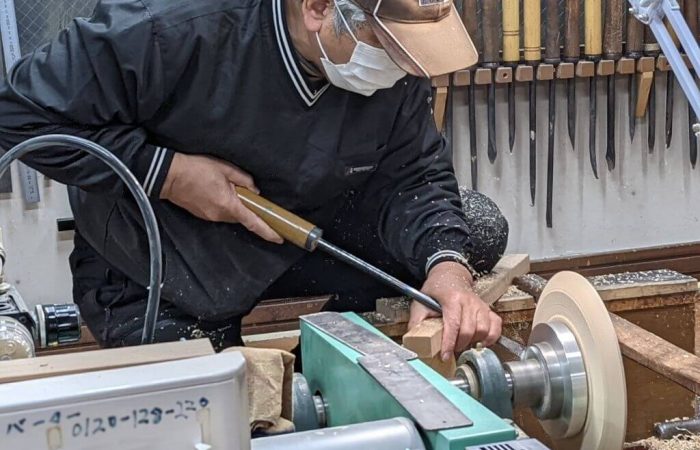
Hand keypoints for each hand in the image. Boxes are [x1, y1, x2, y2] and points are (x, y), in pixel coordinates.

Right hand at [160, 153, 282, 243]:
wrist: (169, 176)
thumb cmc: (196, 169)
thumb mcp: (224, 168)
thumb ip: (244, 180)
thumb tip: (255, 191)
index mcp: (229, 204)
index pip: (253, 222)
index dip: (268, 231)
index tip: (279, 238)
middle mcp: (220, 215)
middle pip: (242, 218)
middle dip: (249, 211)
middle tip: (252, 198)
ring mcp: (210, 217)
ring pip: (231, 216)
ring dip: (236, 207)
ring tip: (229, 189)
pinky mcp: (202, 215)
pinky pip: (220, 213)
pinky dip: (225, 206)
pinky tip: (218, 192)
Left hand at [408, 261, 501, 360]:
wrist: (450, 275)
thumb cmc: (435, 290)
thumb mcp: (420, 302)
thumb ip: (416, 320)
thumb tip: (413, 341)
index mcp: (451, 299)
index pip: (453, 324)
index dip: (449, 343)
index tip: (445, 356)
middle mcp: (469, 301)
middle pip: (469, 330)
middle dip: (460, 345)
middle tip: (452, 350)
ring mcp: (480, 304)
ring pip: (484, 329)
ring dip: (474, 342)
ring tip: (463, 345)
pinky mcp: (487, 309)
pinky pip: (496, 325)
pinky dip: (491, 337)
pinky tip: (481, 342)